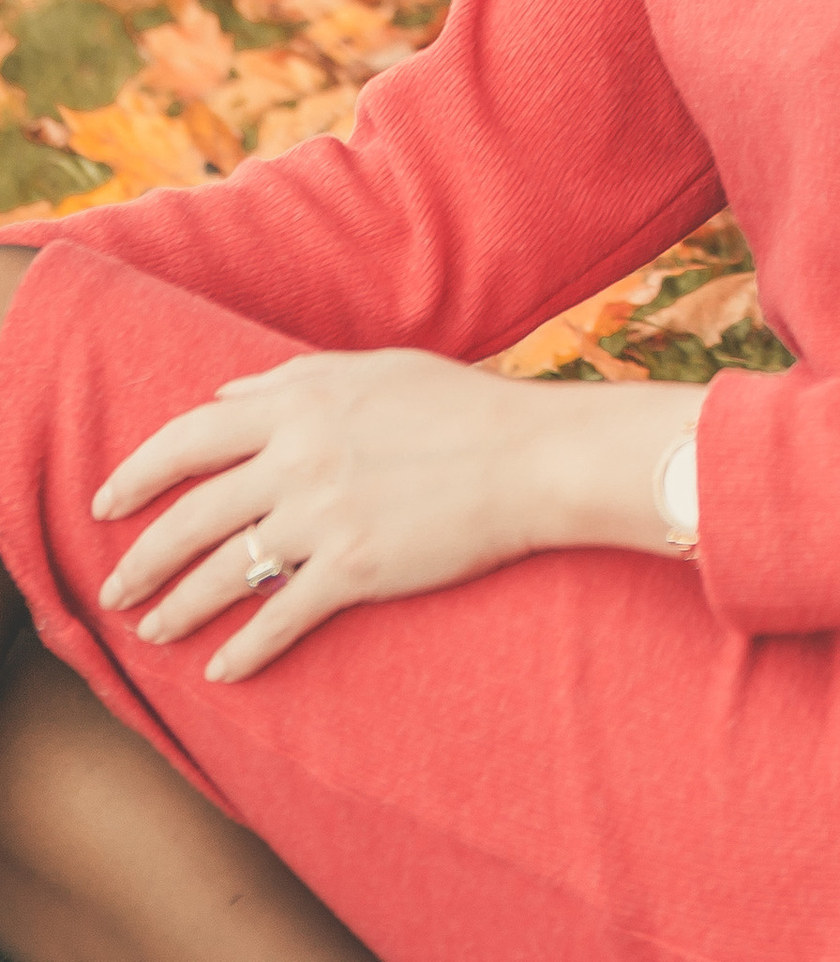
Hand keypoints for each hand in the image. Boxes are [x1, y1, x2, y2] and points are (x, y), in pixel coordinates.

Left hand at [94, 348, 705, 683]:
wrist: (530, 457)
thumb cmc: (461, 406)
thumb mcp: (373, 370)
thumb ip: (294, 381)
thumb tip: (229, 396)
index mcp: (301, 401)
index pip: (188, 437)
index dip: (136, 473)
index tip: (106, 502)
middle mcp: (299, 456)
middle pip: (190, 514)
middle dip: (140, 558)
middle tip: (114, 589)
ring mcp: (323, 514)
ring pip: (222, 572)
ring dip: (177, 608)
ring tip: (152, 631)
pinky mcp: (353, 568)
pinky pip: (277, 619)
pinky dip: (242, 651)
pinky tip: (221, 671)